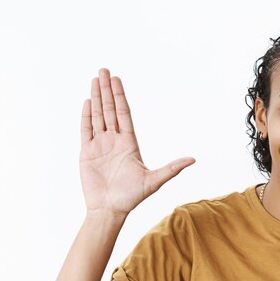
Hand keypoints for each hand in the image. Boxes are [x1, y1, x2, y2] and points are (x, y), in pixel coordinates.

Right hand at [79, 68, 194, 217]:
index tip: (117, 80)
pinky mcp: (87, 153)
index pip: (124, 114)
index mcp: (129, 143)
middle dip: (106, 90)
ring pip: (97, 116)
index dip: (120, 96)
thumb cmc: (132, 197)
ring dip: (96, 98)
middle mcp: (114, 141)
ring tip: (94, 80)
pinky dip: (86, 116)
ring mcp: (100, 146)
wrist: (110, 210)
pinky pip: (86, 130)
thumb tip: (193, 159)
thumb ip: (172, 168)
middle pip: (109, 109)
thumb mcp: (154, 181)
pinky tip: (87, 101)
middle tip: (103, 70)